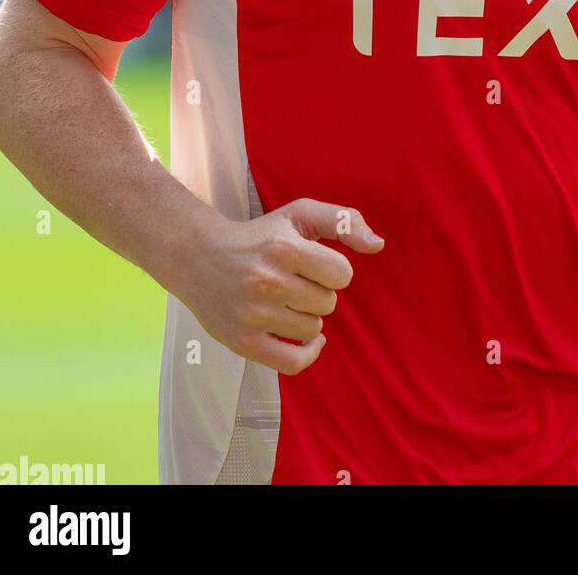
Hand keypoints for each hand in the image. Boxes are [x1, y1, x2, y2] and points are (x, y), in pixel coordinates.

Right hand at [179, 198, 384, 374]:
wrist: (199, 256)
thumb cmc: (260, 235)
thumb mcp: (300, 214)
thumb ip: (343, 220)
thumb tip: (378, 245)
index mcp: (284, 248)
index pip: (342, 274)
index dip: (333, 270)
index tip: (314, 265)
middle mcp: (267, 281)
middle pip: (328, 303)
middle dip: (318, 293)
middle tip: (293, 283)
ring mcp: (253, 314)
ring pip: (312, 330)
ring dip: (306, 317)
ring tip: (284, 302)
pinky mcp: (242, 342)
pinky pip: (293, 363)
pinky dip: (308, 354)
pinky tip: (308, 341)